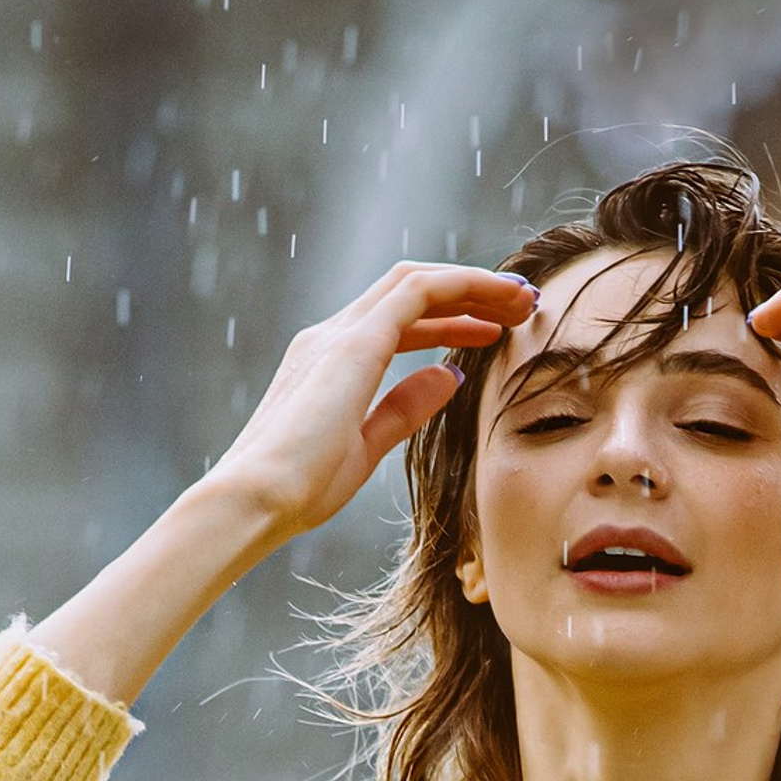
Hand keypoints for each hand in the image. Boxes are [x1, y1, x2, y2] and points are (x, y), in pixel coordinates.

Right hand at [208, 261, 535, 543]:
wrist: (257, 499)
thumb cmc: (300, 489)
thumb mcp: (364, 448)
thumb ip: (403, 409)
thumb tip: (447, 376)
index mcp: (331, 362)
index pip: (400, 320)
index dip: (451, 320)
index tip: (496, 333)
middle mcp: (331, 337)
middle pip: (411, 291)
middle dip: (470, 293)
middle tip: (522, 306)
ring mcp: (339, 334)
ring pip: (417, 282)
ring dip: (474, 285)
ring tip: (524, 299)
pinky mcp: (354, 342)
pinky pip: (418, 292)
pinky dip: (463, 286)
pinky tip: (501, 300)